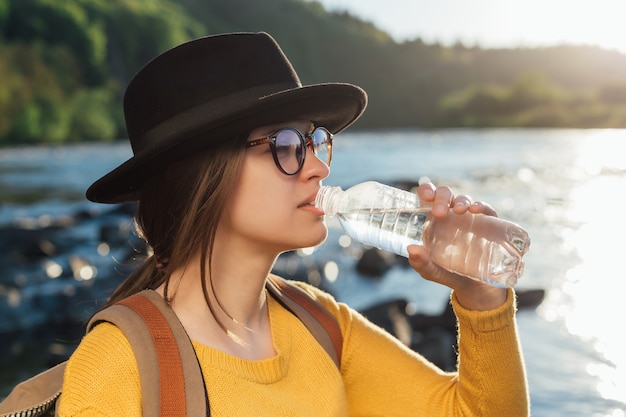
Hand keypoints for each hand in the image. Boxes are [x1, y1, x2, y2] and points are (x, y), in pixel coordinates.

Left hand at [406, 182, 506, 310]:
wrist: (478, 289)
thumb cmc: (450, 275)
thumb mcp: (432, 272)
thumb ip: (421, 263)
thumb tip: (411, 249)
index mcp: (434, 221)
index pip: (429, 198)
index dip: (427, 190)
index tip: (425, 195)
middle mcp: (451, 215)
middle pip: (445, 195)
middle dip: (442, 197)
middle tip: (439, 211)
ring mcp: (470, 219)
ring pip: (464, 199)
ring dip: (461, 200)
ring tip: (460, 210)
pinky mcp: (489, 225)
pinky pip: (486, 210)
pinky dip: (482, 206)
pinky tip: (476, 210)